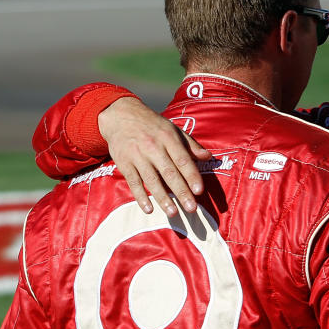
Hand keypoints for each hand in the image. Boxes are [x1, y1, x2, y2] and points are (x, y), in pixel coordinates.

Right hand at [98, 97, 211, 216]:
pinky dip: (140, 196)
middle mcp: (153, 147)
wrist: (120, 115)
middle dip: (181, 192)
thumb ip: (191, 145)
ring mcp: (137, 156)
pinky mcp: (124, 163)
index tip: (199, 191)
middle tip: (192, 208)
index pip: (182, 160)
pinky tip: (149, 209)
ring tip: (173, 213)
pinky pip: (133, 182)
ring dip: (162, 198)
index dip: (191, 175)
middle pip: (169, 173)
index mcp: (168, 138)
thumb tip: (208, 157)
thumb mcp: (173, 129)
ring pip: (151, 180)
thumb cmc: (153, 125)